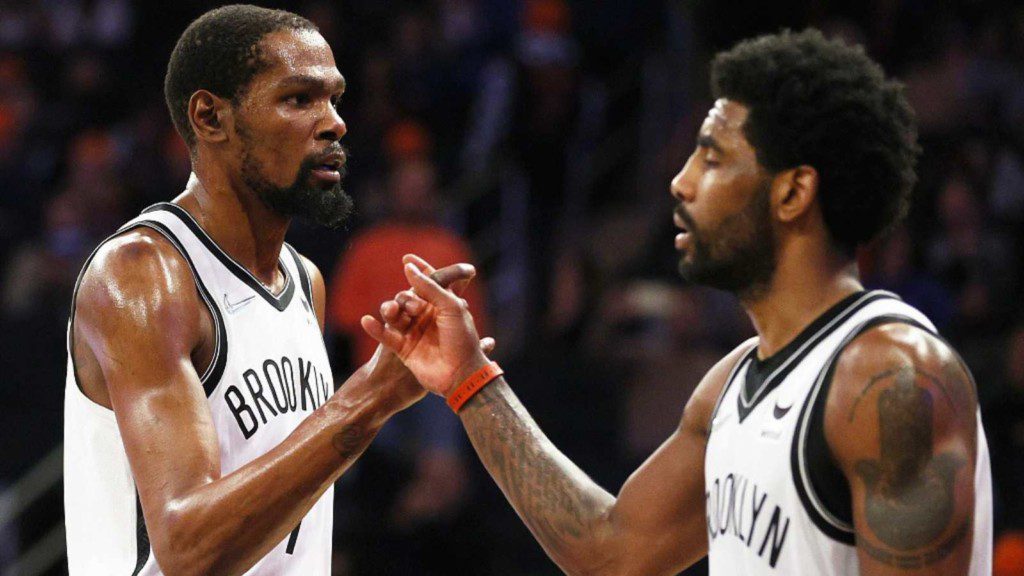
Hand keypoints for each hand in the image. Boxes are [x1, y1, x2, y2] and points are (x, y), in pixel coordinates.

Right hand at [361, 254, 491, 396]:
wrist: (460, 375)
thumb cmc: (462, 339)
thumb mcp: (451, 307)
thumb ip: (430, 287)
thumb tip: (409, 268)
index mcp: (442, 305)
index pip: (429, 282)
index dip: (419, 269)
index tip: (407, 258)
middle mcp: (427, 317)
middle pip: (407, 297)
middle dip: (407, 298)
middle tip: (416, 308)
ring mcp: (414, 333)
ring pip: (394, 315)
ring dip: (390, 310)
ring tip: (392, 312)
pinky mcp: (404, 349)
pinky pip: (386, 336)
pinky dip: (375, 328)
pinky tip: (367, 321)